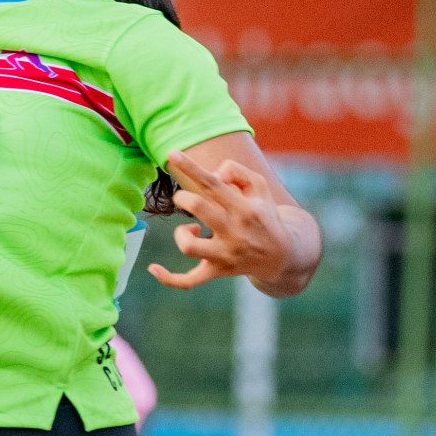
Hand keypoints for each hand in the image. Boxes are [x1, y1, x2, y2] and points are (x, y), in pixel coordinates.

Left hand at [147, 150, 294, 291]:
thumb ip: (237, 171)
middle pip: (198, 207)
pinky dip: (169, 278)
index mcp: (244, 208)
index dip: (191, 168)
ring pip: (189, 246)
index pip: (213, 184)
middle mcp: (234, 232)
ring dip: (181, 234)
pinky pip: (189, 281)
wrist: (282, 255)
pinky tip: (153, 269)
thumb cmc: (263, 214)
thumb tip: (215, 173)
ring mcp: (224, 255)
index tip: (172, 154)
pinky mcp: (216, 271)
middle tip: (185, 198)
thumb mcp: (260, 187)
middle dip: (183, 198)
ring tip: (191, 230)